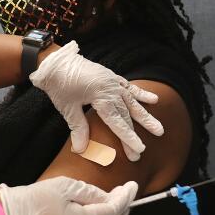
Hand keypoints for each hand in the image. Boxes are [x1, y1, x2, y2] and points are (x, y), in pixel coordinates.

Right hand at [0, 178, 137, 214]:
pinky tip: (97, 208)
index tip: (132, 185)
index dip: (126, 197)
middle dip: (124, 208)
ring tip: (115, 197)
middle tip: (127, 193)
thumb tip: (106, 196)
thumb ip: (90, 192)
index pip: (114, 209)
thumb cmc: (36, 199)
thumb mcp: (66, 187)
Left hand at [31, 42, 162, 160]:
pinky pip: (130, 87)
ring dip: (145, 117)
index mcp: (100, 95)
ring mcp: (113, 82)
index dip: (128, 137)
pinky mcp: (112, 78)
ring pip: (132, 103)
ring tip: (159, 129)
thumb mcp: (67, 108)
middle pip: (126, 115)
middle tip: (140, 152)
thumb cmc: (59, 84)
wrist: (55, 62)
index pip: (117, 121)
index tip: (138, 150)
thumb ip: (78, 128)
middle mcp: (111, 88)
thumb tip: (81, 150)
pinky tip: (154, 100)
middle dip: (134, 134)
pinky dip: (141, 94)